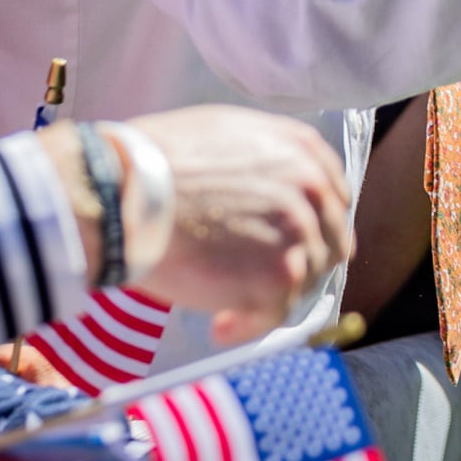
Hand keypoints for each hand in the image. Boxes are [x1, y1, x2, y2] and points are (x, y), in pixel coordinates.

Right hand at [119, 106, 351, 345]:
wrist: (127, 193)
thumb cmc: (157, 162)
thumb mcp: (227, 132)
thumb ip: (266, 160)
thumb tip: (273, 189)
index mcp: (301, 151)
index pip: (333, 198)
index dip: (317, 227)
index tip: (296, 246)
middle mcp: (310, 189)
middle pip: (328, 244)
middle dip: (300, 266)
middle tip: (262, 284)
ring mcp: (298, 235)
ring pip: (304, 282)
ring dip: (269, 298)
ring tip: (228, 307)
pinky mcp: (278, 277)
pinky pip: (275, 315)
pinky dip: (247, 327)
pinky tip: (220, 327)